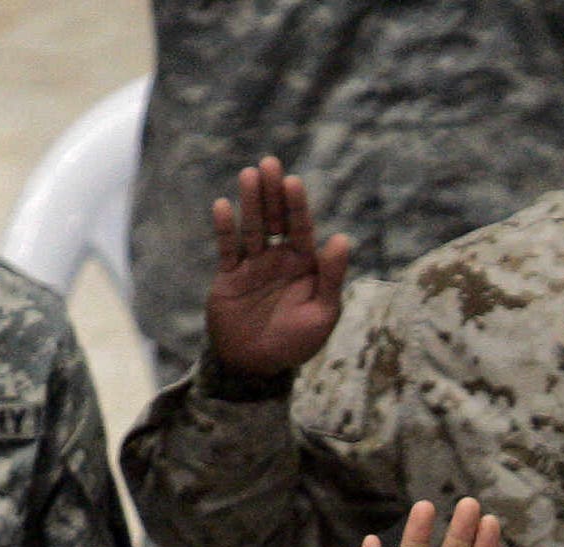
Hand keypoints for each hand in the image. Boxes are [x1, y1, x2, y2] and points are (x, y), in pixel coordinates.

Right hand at [204, 157, 352, 379]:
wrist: (255, 367)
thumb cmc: (295, 344)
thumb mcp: (322, 315)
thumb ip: (331, 277)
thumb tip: (341, 239)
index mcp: (305, 267)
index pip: (302, 229)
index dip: (297, 206)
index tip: (293, 181)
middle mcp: (279, 260)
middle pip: (276, 220)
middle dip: (273, 193)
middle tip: (269, 163)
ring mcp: (254, 265)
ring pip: (252, 227)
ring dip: (250, 202)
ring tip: (249, 175)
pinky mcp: (229, 274)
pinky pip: (227, 248)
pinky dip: (224, 228)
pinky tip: (222, 205)